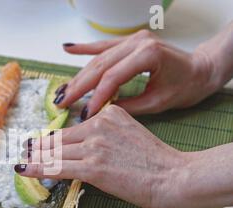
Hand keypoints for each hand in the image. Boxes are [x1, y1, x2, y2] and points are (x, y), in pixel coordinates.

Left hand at [16, 105, 190, 207]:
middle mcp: (99, 125)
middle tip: (28, 149)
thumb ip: (106, 134)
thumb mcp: (129, 134)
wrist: (173, 176)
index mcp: (109, 114)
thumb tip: (84, 145)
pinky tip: (23, 168)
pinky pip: (56, 167)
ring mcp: (94, 145)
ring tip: (24, 159)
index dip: (56, 138)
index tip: (43, 142)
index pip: (74, 127)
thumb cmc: (156, 161)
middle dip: (41, 146)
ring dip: (36, 157)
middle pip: (60, 137)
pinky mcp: (92, 167)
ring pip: (55, 152)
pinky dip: (36, 168)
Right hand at [56, 30, 219, 117]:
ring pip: (98, 58)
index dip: (95, 97)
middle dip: (78, 86)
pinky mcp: (129, 41)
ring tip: (62, 92)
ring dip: (79, 76)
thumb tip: (101, 113)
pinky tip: (68, 48)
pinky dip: (84, 49)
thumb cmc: (184, 87)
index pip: (112, 78)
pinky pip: (103, 46)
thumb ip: (128, 106)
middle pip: (100, 66)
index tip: (83, 114)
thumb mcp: (158, 102)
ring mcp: (132, 39)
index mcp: (148, 55)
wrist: (200, 69)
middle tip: (61, 103)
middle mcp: (138, 42)